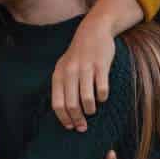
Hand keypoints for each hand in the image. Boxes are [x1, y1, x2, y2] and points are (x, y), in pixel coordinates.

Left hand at [51, 13, 114, 131]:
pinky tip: (102, 97)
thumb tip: (65, 114)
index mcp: (59, 74)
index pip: (57, 104)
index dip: (64, 118)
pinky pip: (102, 88)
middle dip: (77, 119)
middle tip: (83, 127)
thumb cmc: (78, 55)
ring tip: (92, 111)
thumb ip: (63, 87)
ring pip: (86, 99)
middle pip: (71, 104)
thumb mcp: (64, 68)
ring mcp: (85, 68)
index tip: (71, 127)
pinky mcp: (100, 64)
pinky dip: (102, 97)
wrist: (93, 30)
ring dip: (90, 110)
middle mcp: (70, 72)